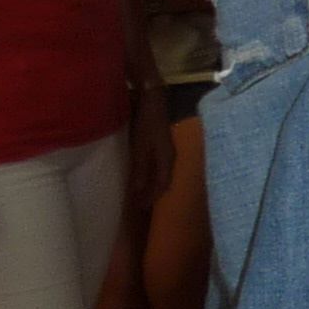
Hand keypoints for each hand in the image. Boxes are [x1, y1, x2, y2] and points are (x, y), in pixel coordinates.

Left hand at [128, 89, 173, 219]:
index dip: (151, 197)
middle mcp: (170, 156)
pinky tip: (143, 172)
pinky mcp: (161, 142)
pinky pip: (158, 164)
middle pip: (164, 180)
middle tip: (140, 203)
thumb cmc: (145, 124)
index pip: (162, 185)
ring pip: (161, 172)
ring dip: (152, 183)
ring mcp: (167, 148)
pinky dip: (151, 173)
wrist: (152, 99)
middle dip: (153, 192)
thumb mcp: (140, 149)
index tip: (140, 209)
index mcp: (167, 159)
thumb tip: (138, 192)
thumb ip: (139, 170)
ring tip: (141, 191)